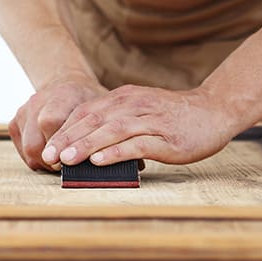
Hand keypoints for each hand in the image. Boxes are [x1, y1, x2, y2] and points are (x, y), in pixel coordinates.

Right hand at [9, 74, 107, 170]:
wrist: (66, 84)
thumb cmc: (88, 100)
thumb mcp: (101, 107)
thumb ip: (100, 128)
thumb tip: (104, 155)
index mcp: (62, 94)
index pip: (50, 122)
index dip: (60, 146)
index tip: (71, 159)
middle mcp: (38, 101)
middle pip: (35, 143)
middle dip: (52, 161)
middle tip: (67, 167)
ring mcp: (24, 111)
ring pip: (28, 149)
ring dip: (45, 162)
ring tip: (61, 163)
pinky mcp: (16, 121)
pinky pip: (22, 148)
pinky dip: (36, 157)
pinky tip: (51, 155)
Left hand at [41, 85, 239, 166]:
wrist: (215, 110)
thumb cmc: (174, 117)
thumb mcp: (140, 111)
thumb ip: (116, 122)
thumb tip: (88, 145)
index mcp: (124, 98)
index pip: (86, 112)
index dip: (64, 130)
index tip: (47, 148)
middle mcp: (133, 105)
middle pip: (93, 121)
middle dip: (68, 139)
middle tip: (48, 157)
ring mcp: (150, 121)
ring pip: (111, 131)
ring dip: (86, 145)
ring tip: (66, 160)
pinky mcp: (165, 138)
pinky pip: (136, 144)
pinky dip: (115, 152)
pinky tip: (99, 161)